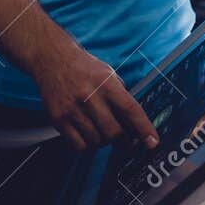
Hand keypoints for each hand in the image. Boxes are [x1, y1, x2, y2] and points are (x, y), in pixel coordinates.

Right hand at [34, 41, 159, 151]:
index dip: (144, 129)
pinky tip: (88, 135)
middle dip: (124, 141)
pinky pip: (79, 145)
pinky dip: (88, 145)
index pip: (130, 110)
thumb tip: (136, 124)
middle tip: (127, 141)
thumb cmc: (83, 67)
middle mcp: (89, 96)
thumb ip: (121, 96)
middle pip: (114, 132)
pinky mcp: (58, 118)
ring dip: (104, 142)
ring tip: (103, 132)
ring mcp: (72, 109)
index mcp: (106, 83)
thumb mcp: (108, 73)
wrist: (52, 58)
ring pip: (97, 141)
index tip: (152, 142)